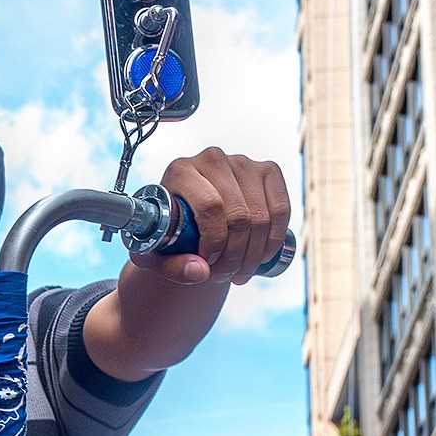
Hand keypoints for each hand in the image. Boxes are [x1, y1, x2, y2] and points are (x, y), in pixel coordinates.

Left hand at [132, 147, 290, 286]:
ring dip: (253, 254)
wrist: (186, 216)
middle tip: (223, 276)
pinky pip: (281, 209)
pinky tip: (261, 257)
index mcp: (180, 170)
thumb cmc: (166, 232)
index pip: (209, 206)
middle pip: (238, 215)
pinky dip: (274, 239)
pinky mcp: (267, 170)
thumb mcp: (154, 253)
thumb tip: (201, 271)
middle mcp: (213, 158)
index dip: (214, 241)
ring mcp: (243, 162)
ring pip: (260, 216)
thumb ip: (170, 266)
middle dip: (234, 256)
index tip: (208, 265)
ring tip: (238, 273)